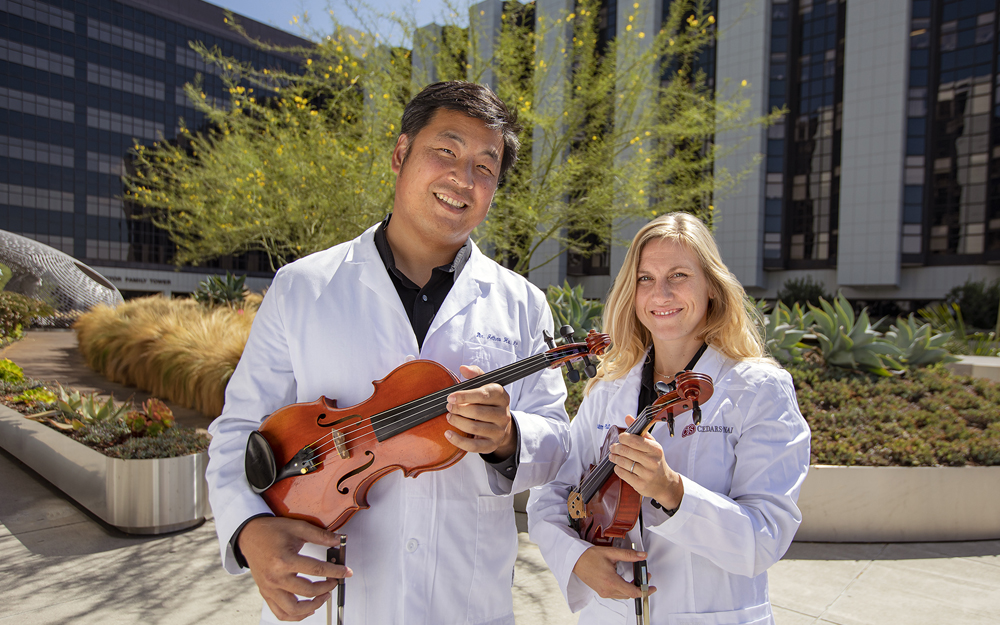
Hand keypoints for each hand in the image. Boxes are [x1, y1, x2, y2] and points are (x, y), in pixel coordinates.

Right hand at [238, 516, 352, 621]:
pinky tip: (307, 610)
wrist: (249, 535)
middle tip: (334, 581)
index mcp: (284, 560)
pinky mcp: (266, 593)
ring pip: (293, 609)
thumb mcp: (297, 527)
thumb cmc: (270, 531)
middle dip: (327, 588)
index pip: (317, 569)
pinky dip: (295, 616)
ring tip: (323, 597)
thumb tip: (337, 540)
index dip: (335, 571)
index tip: (345, 572)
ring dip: (313, 606)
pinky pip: (280, 613)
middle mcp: (276, 577)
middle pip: (307, 591)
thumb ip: (319, 535)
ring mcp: (270, 588)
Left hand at [443, 364, 515, 458]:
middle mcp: (503, 414)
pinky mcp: (492, 445)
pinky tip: (448, 434)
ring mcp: (499, 431)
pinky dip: (458, 441)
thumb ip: (475, 374)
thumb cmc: (488, 402)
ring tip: (449, 417)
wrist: (500, 425)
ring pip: (474, 428)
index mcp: (501, 396)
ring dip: (457, 422)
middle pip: (478, 412)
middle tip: (449, 407)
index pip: (483, 395)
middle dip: (459, 409)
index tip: (450, 397)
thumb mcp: (485, 385)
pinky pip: (474, 446)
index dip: (464, 395)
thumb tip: (464, 368)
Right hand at [572, 546, 656, 599]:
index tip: (651, 587)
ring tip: (635, 578)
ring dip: (631, 588)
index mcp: (611, 581)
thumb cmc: (589, 557)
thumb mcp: (611, 553)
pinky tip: (624, 581)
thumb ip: (628, 555)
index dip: (645, 590)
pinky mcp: (601, 592)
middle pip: (630, 594)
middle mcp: (607, 590)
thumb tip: (641, 556)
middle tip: (644, 577)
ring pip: (623, 595)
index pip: (633, 591)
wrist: (576, 560)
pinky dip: (623, 589)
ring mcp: (604, 592)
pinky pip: (616, 594)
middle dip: (639, 587)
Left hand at [609, 415, 683, 508]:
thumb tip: (628, 417)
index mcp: (655, 450)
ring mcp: (646, 474)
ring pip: (623, 462)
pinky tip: (618, 465)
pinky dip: (617, 468)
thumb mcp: (652, 445)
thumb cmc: (656, 461)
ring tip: (612, 455)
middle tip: (613, 447)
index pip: (635, 441)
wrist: (664, 483)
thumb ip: (640, 431)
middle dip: (616, 448)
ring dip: (614, 457)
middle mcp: (652, 462)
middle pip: (626, 451)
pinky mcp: (640, 484)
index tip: (620, 437)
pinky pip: (622, 473)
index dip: (624, 438)